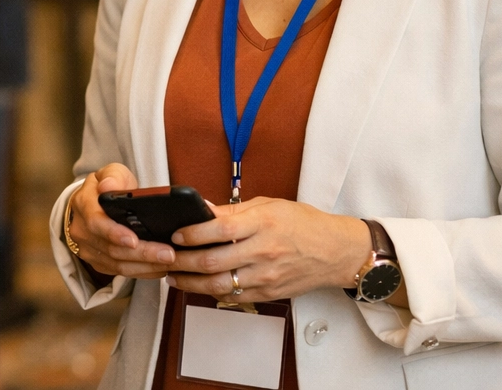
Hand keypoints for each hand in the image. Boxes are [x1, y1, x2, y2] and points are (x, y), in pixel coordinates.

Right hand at [65, 164, 177, 280]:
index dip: (114, 233)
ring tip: (170, 263)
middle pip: (111, 248)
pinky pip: (120, 272)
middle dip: (142, 253)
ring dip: (145, 266)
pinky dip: (142, 272)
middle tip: (169, 254)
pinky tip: (161, 268)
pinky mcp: (97, 263)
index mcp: (83, 204)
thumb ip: (113, 176)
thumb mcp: (111, 172)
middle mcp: (81, 231)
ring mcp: (87, 250)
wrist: (91, 203)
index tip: (134, 240)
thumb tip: (108, 187)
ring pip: (117, 264)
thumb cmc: (106, 186)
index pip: (96, 222)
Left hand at [163, 197, 371, 303]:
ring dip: (191, 282)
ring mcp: (266, 276)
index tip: (175, 235)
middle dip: (183, 262)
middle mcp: (264, 251)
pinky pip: (234, 296)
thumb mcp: (269, 205)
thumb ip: (234, 211)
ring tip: (173, 276)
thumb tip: (202, 210)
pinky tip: (198, 286)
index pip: (220, 229)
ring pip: (219, 284)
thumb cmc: (302, 223)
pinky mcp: (269, 294)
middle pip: (213, 261)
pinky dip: (212, 292)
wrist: (335, 251)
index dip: (193, 234)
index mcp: (263, 223)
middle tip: (165, 258)